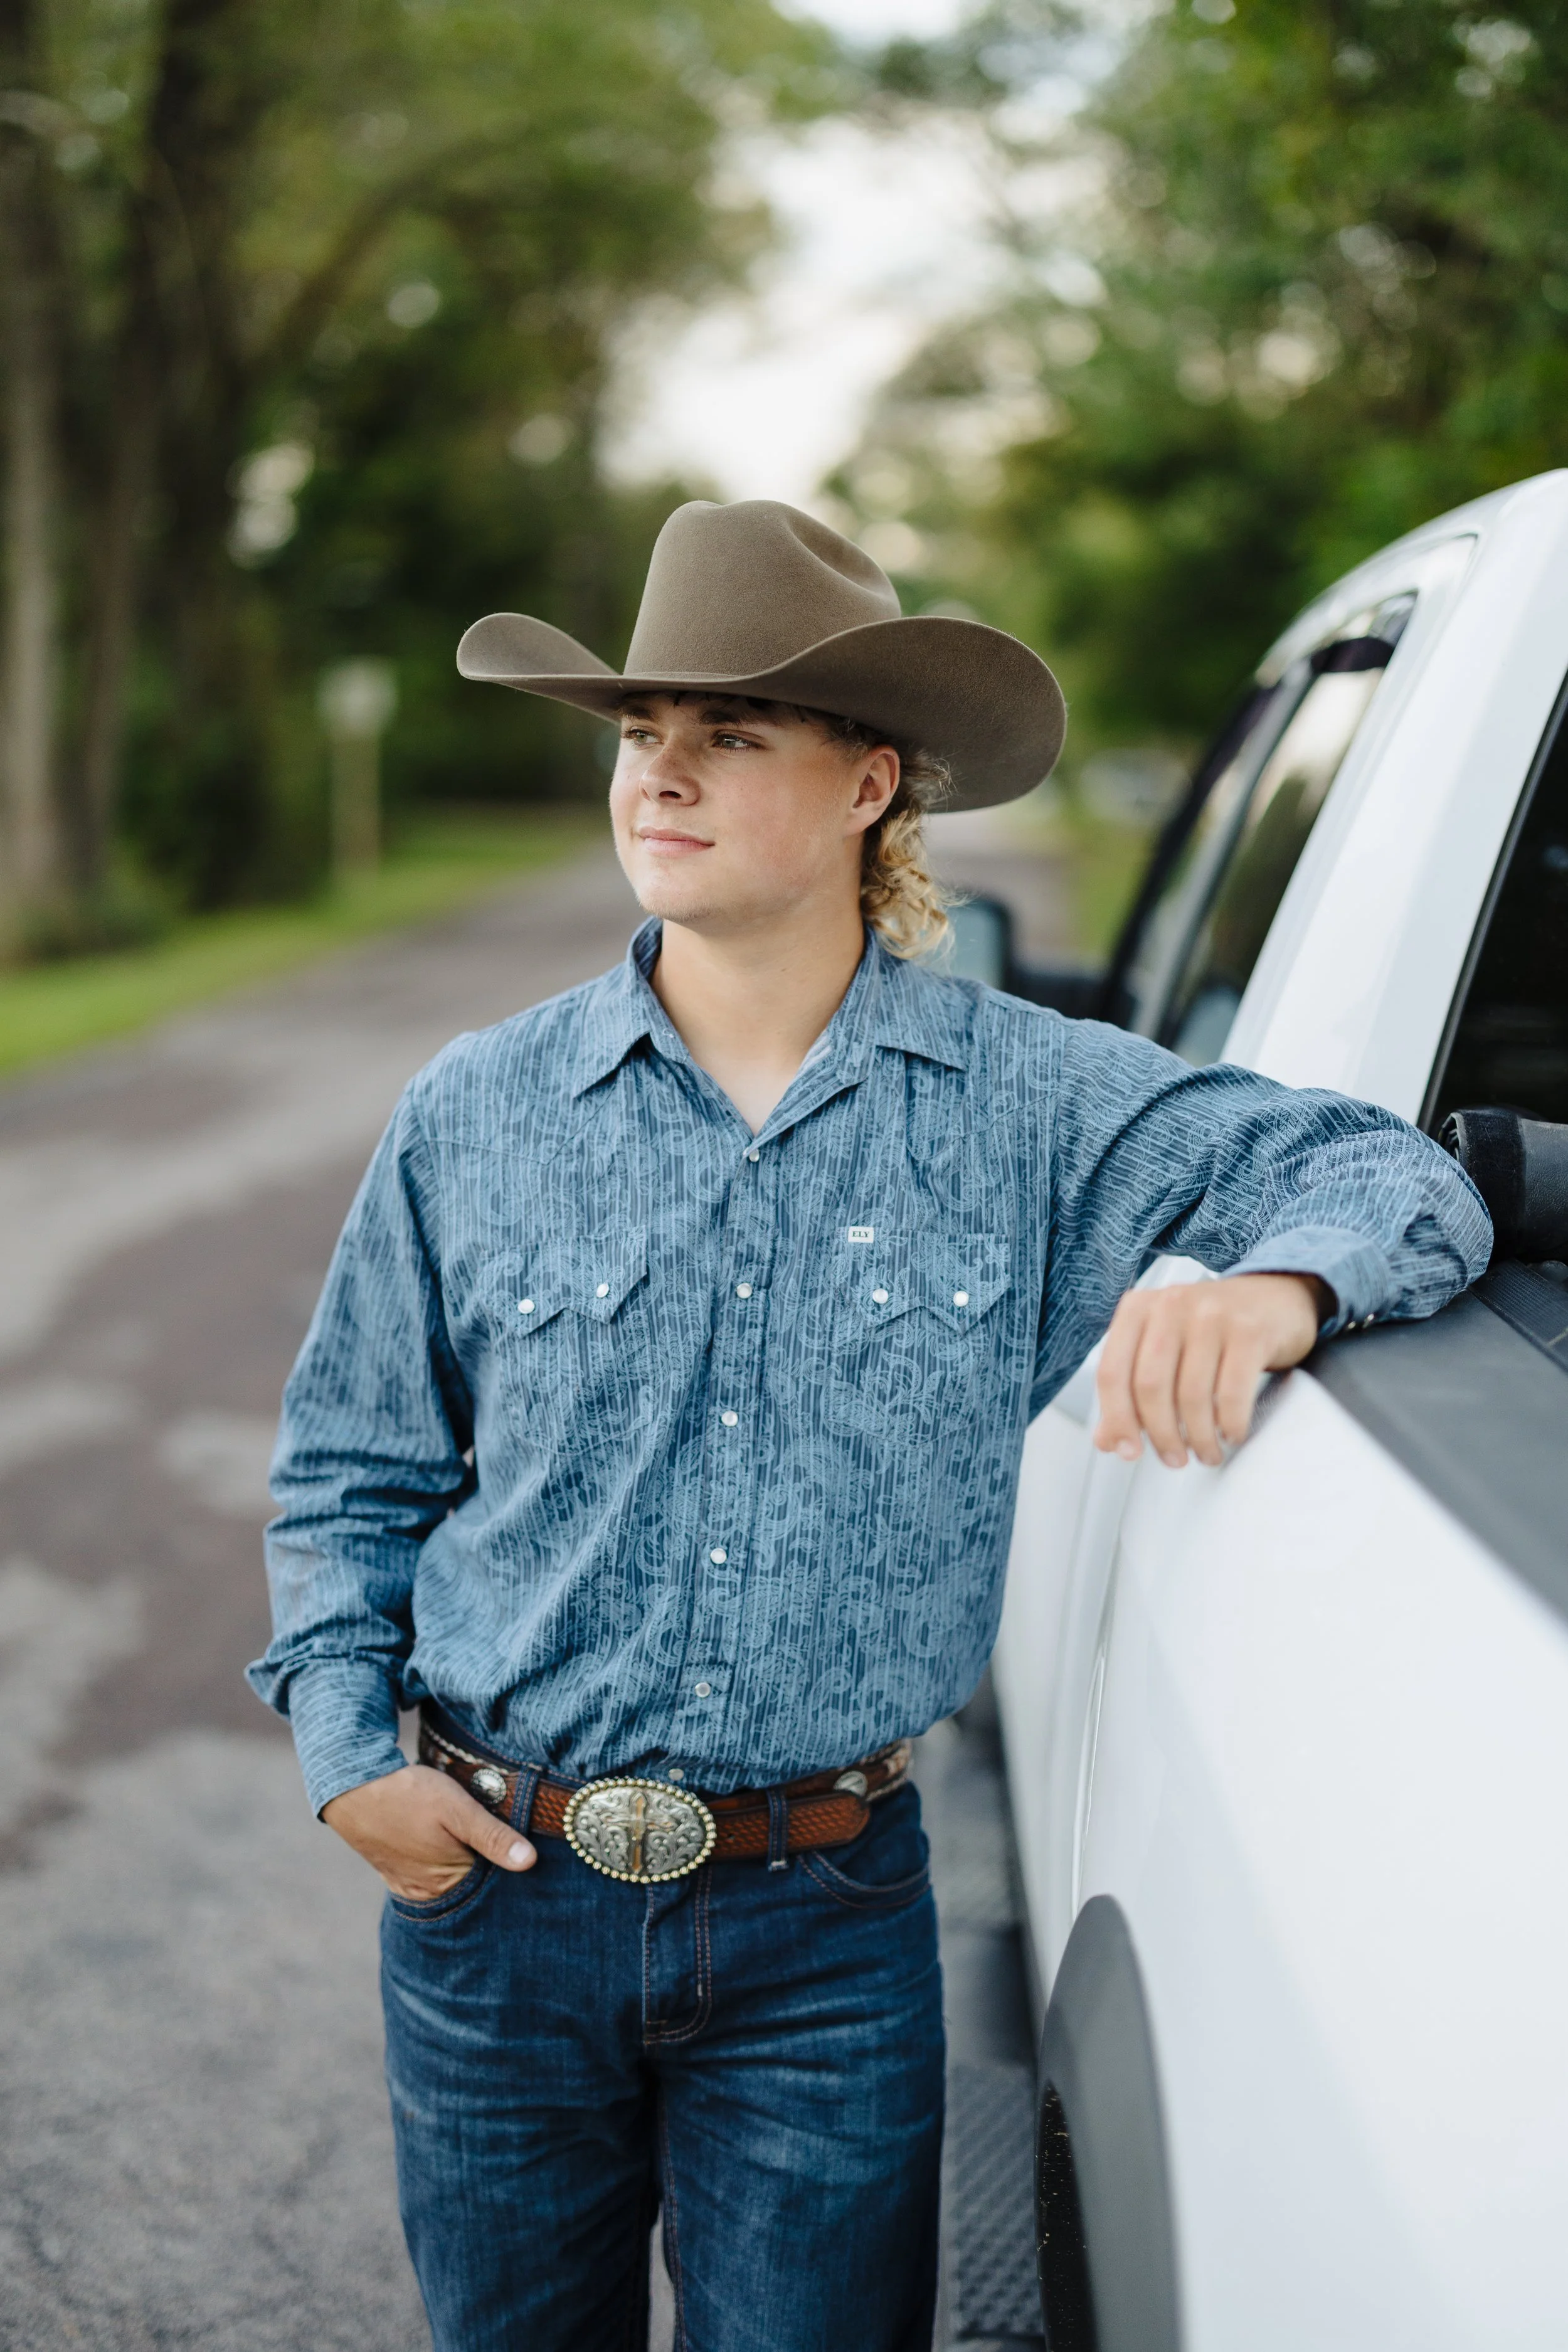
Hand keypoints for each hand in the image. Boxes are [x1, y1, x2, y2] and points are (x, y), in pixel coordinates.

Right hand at [323, 1762, 536, 1900]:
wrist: (352, 1787)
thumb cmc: (407, 1795)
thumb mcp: (458, 1809)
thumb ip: (493, 1837)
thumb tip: (529, 1863)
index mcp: (448, 1881)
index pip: (494, 1883)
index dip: (509, 1863)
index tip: (521, 1844)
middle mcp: (429, 1893)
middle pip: (472, 1884)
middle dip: (487, 1865)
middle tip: (493, 1833)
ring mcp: (410, 1886)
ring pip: (451, 1879)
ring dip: (463, 1862)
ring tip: (466, 1835)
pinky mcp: (396, 1875)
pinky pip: (428, 1876)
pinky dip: (441, 1863)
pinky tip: (443, 1843)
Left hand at [1092, 1272, 1329, 1470]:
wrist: (1274, 1298)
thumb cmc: (1210, 1330)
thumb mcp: (1163, 1349)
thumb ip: (1130, 1390)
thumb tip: (1107, 1441)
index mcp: (1138, 1309)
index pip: (1112, 1372)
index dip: (1117, 1419)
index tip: (1128, 1452)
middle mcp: (1170, 1305)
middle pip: (1150, 1387)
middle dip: (1161, 1435)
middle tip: (1174, 1459)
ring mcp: (1211, 1315)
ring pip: (1192, 1395)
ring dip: (1199, 1438)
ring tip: (1207, 1453)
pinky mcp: (1249, 1331)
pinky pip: (1232, 1394)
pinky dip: (1230, 1424)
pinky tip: (1231, 1433)